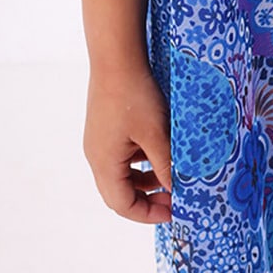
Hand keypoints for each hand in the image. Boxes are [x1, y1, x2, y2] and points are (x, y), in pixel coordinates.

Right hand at [83, 62, 172, 222]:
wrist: (116, 58)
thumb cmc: (134, 95)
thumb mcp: (156, 134)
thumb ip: (165, 165)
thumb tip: (176, 190)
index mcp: (104, 163)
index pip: (122, 205)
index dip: (148, 214)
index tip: (173, 212)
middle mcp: (96, 156)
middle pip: (119, 193)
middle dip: (147, 200)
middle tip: (173, 199)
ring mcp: (99, 141)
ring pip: (121, 174)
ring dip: (144, 181)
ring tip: (169, 177)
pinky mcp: (105, 128)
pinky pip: (121, 156)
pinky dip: (139, 161)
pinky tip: (158, 151)